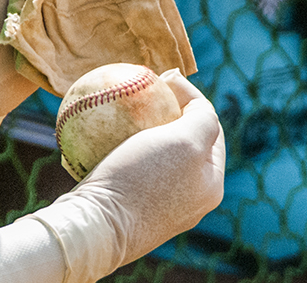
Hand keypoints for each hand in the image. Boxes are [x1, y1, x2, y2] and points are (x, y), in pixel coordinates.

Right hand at [43, 68, 225, 280]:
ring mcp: (157, 207)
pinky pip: (124, 169)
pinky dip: (113, 149)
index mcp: (211, 185)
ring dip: (136, 129)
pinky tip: (95, 133)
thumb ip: (202, 118)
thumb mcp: (185, 142)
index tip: (160, 77)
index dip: (189, 96)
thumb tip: (196, 99)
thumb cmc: (141, 182)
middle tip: (139, 90)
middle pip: (181, 142)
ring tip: (116, 108)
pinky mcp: (126, 209)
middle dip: (163, 112)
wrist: (95, 228)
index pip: (210, 128)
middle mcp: (189, 200)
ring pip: (151, 155)